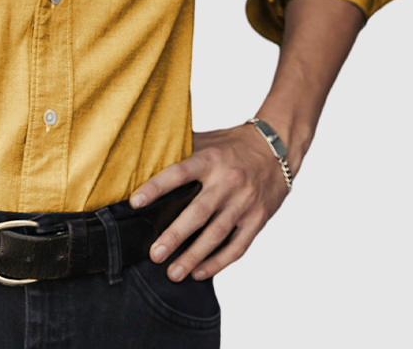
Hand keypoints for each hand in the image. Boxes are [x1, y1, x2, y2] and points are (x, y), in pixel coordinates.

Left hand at [129, 124, 289, 281]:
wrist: (277, 149)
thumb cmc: (234, 145)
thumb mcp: (208, 140)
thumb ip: (181, 150)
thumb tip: (146, 155)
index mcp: (211, 159)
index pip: (179, 173)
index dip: (156, 187)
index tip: (136, 202)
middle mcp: (227, 182)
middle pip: (198, 212)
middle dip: (175, 236)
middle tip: (155, 254)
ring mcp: (244, 202)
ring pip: (217, 234)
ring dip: (194, 256)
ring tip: (174, 272)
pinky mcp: (258, 218)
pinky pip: (238, 245)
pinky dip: (219, 262)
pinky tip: (200, 272)